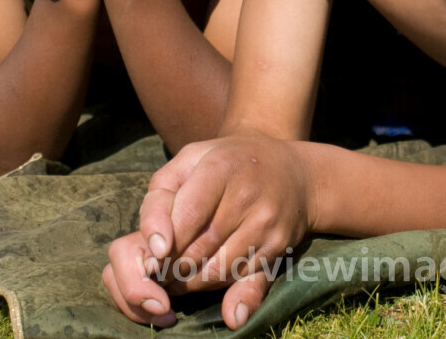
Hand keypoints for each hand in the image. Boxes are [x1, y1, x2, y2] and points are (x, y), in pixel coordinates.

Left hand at [105, 136, 310, 325]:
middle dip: (172, 268)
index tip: (151, 260)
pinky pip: (239, 277)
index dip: (164, 244)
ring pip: (218, 270)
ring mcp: (266, 222)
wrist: (294, 172)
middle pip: (199, 248)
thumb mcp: (190, 161)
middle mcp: (248, 196)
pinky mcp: (279, 245)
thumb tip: (154, 251)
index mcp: (221, 167)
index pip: (187, 216)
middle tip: (158, 273)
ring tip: (176, 278)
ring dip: (191, 282)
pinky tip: (204, 275)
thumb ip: (160, 197)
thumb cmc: (229, 164)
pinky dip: (216, 284)